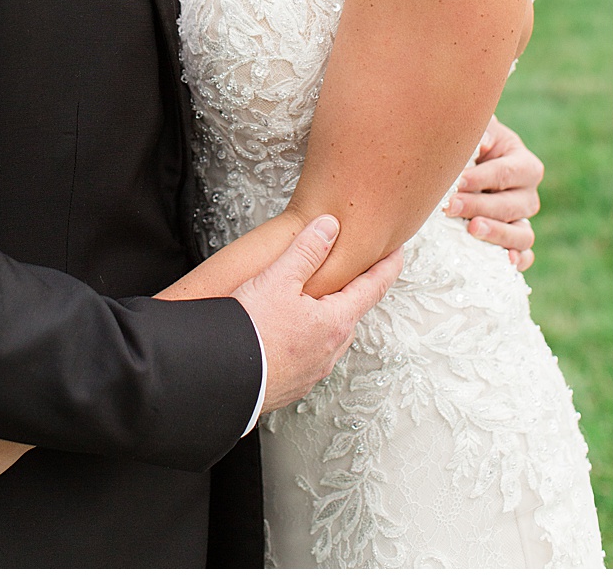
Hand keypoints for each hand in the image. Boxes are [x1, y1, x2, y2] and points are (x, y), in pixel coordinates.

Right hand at [234, 213, 402, 412]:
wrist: (215, 380)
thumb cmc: (247, 332)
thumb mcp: (278, 279)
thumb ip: (306, 250)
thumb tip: (330, 226)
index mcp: (335, 322)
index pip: (373, 287)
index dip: (387, 266)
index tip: (397, 252)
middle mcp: (329, 350)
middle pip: (350, 312)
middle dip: (352, 291)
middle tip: (353, 273)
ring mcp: (311, 372)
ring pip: (329, 337)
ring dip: (326, 318)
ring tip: (315, 303)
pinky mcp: (290, 386)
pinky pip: (307, 356)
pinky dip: (305, 340)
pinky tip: (287, 334)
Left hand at [443, 115, 541, 269]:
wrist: (463, 174)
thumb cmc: (469, 151)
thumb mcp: (477, 135)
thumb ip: (481, 132)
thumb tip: (483, 142)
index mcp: (524, 165)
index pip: (508, 172)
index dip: (482, 178)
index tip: (457, 181)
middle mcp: (528, 196)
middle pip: (513, 205)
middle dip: (480, 206)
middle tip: (451, 206)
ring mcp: (523, 223)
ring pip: (523, 234)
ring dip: (499, 234)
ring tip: (472, 229)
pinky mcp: (516, 245)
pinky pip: (525, 256)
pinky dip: (519, 261)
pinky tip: (505, 262)